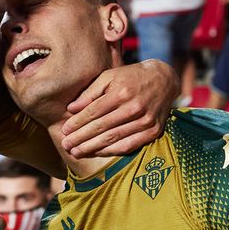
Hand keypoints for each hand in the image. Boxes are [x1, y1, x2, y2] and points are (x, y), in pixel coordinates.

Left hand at [61, 60, 178, 156]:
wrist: (163, 80)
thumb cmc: (131, 77)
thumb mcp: (109, 76)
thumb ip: (90, 92)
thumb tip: (71, 108)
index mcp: (121, 92)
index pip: (94, 111)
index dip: (77, 123)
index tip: (65, 130)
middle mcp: (134, 107)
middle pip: (102, 127)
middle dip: (81, 138)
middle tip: (66, 146)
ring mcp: (145, 121)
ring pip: (113, 138)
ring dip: (92, 147)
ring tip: (76, 152)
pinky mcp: (153, 131)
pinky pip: (129, 145)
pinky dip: (111, 151)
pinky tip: (97, 152)